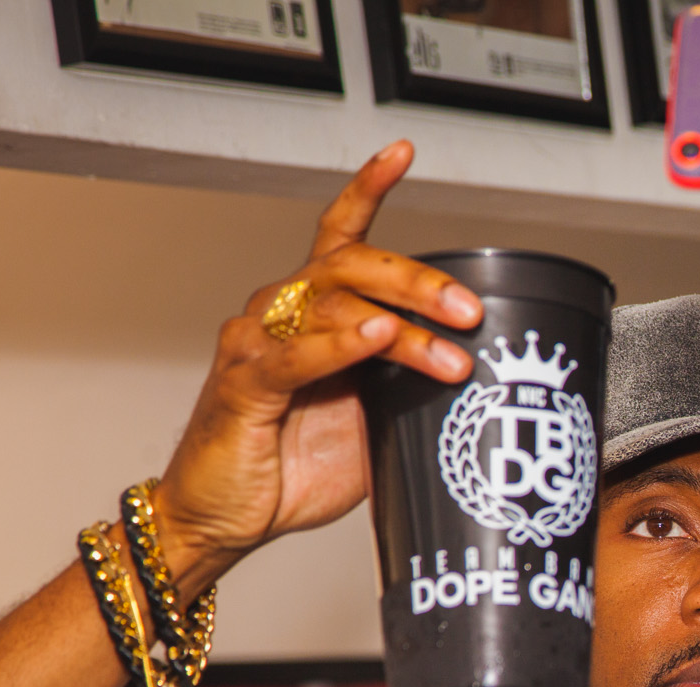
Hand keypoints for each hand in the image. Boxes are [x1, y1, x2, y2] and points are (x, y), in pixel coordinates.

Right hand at [153, 141, 483, 589]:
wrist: (227, 519)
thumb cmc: (289, 468)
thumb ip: (407, 392)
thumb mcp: (373, 425)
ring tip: (447, 351)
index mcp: (313, 314)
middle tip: (468, 311)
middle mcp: (281, 313)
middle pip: (351, 266)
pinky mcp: (242, 383)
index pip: (340, 235)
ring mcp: (257, 343)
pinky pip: (294, 355)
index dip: (367, 189)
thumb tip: (472, 382)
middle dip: (419, 283)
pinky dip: (339, 345)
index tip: (402, 154)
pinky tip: (374, 337)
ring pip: (333, 305)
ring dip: (401, 328)